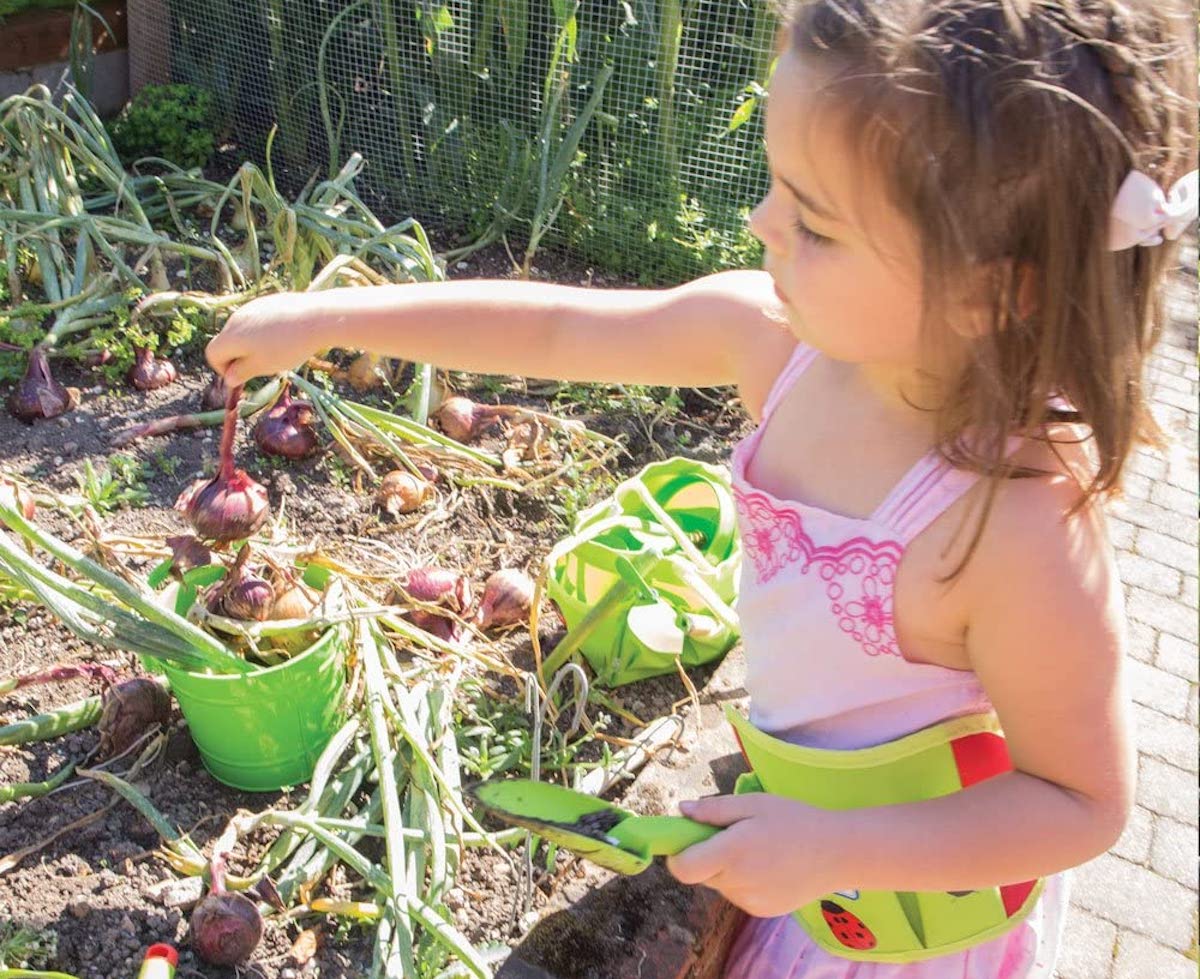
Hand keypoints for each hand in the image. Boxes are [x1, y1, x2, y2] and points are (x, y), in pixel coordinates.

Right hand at [205, 292, 323, 385]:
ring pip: (243, 331)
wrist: (317, 318)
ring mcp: (252, 307)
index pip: (212, 354)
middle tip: (263, 366)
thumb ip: (241, 372)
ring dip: (252, 345)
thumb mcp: (262, 366)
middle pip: (227, 341)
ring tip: (278, 352)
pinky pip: (258, 320)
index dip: (223, 369)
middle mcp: (235, 318)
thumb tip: (229, 378)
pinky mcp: (268, 301)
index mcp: (230, 336)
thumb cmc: (287, 347)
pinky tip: (286, 337)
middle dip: (239, 357)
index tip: (243, 376)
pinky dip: (265, 332)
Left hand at [665, 793, 836, 917]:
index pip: (682, 868)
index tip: (688, 838)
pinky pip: (738, 895)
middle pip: (701, 874)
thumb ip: (714, 810)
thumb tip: (681, 810)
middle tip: (733, 835)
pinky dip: (742, 881)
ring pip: (719, 884)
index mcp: (731, 853)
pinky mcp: (761, 912)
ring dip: (725, 869)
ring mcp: (749, 902)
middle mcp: (736, 883)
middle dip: (706, 855)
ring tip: (756, 849)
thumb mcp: (754, 804)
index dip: (677, 854)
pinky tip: (768, 866)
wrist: (838, 853)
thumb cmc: (795, 820)